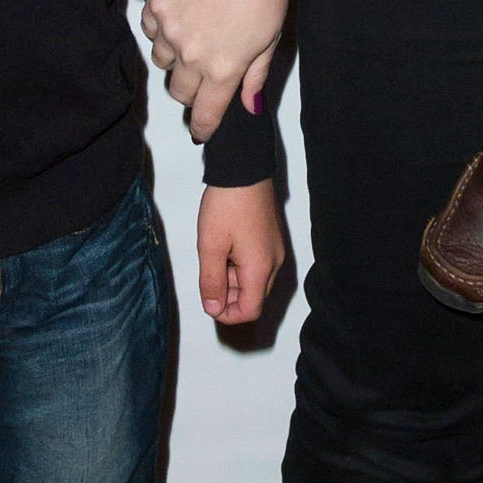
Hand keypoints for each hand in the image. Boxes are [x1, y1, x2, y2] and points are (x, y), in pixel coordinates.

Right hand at [143, 0, 287, 141]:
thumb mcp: (272, 36)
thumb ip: (256, 74)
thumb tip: (250, 105)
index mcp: (223, 68)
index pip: (207, 113)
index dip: (204, 126)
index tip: (202, 130)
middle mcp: (191, 56)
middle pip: (180, 92)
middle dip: (192, 91)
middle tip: (203, 77)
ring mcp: (169, 32)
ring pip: (162, 63)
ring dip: (176, 59)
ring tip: (194, 38)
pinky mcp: (155, 7)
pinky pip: (151, 32)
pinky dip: (161, 32)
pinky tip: (179, 18)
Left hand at [197, 181, 285, 325]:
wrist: (244, 168)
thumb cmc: (227, 205)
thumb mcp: (210, 246)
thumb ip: (211, 281)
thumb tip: (213, 308)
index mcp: (261, 268)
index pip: (250, 311)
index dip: (227, 314)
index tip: (208, 301)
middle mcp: (274, 262)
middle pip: (253, 297)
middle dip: (229, 295)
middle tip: (207, 274)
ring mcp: (275, 249)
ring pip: (255, 280)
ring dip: (233, 278)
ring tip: (214, 254)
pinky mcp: (272, 238)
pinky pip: (258, 263)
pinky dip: (240, 264)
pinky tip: (224, 245)